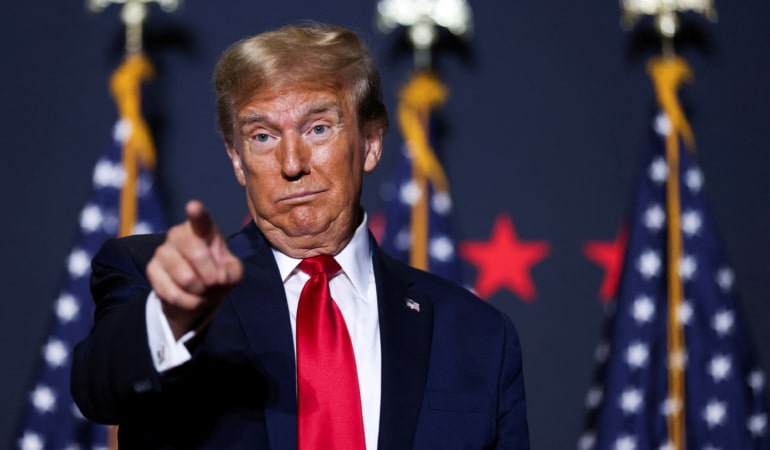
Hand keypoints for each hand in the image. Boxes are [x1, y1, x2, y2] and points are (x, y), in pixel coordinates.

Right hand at [146, 200, 243, 338]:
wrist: (196, 292)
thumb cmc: (217, 272)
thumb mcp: (233, 272)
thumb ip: (233, 271)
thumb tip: (220, 276)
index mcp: (202, 228)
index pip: (200, 219)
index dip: (197, 213)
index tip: (194, 207)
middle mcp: (178, 234)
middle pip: (197, 254)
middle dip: (211, 276)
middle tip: (214, 282)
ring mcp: (162, 251)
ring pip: (186, 277)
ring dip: (201, 291)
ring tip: (203, 289)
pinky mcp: (151, 270)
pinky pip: (172, 293)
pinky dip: (189, 302)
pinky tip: (192, 298)